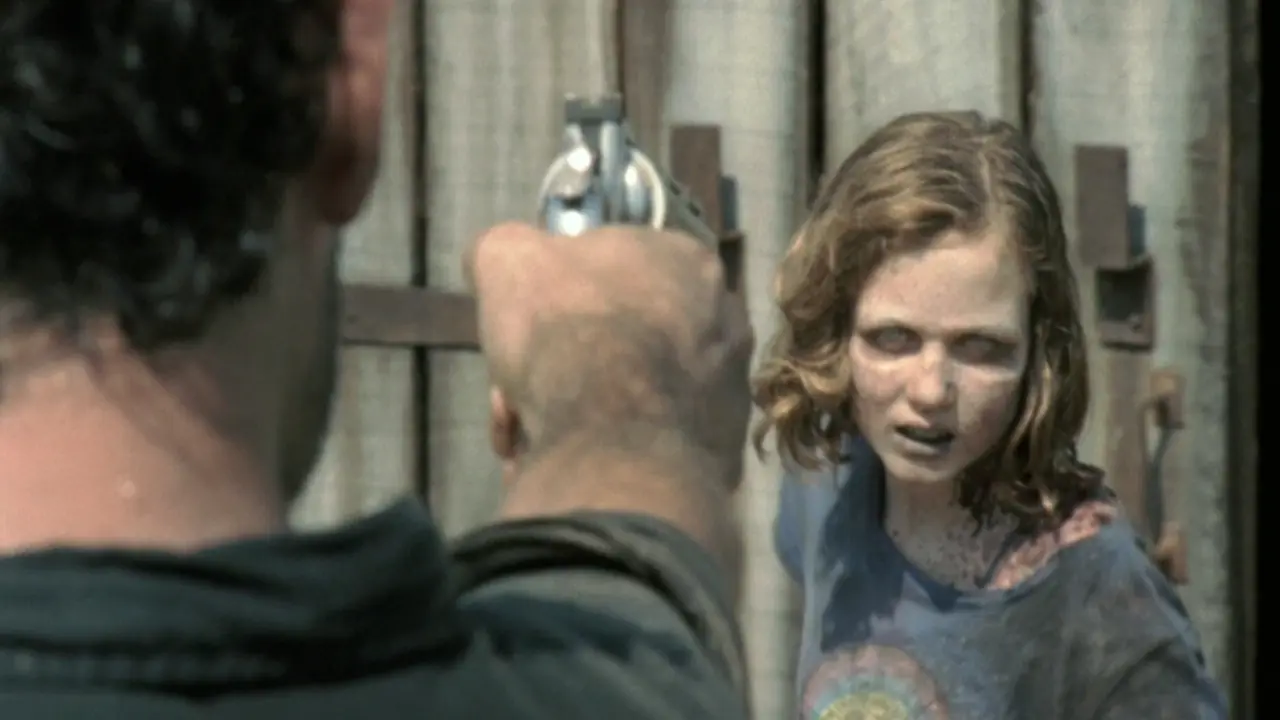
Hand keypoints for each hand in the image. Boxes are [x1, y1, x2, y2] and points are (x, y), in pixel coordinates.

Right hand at [463, 222, 753, 484]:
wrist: (612, 444)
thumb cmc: (566, 332)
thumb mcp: (506, 260)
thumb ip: (506, 249)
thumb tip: (504, 262)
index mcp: (687, 260)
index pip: (612, 267)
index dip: (554, 299)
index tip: (522, 332)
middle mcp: (725, 321)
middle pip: (618, 339)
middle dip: (559, 368)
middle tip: (517, 396)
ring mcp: (728, 391)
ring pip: (630, 397)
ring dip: (576, 415)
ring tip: (534, 439)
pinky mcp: (719, 453)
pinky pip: (646, 447)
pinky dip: (606, 453)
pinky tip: (566, 463)